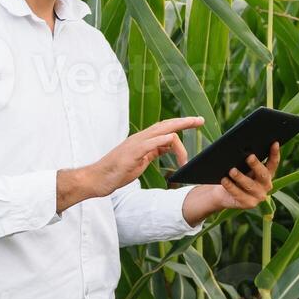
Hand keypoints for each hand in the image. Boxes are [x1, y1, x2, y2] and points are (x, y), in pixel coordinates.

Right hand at [77, 116, 204, 198]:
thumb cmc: (117, 171)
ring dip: (178, 134)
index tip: (195, 123)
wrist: (97, 179)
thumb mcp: (141, 161)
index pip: (165, 127)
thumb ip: (153, 152)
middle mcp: (140, 138)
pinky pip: (150, 143)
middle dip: (185, 121)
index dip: (180, 124)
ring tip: (189, 143)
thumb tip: (167, 146)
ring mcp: (136, 144)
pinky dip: (162, 140)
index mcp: (143, 140)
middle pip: (166, 125)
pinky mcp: (132, 153)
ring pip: (161, 131)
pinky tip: (172, 140)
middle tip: (201, 120)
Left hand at [183, 142, 280, 224]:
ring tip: (232, 170)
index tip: (274, 142)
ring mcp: (259, 196)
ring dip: (241, 177)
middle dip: (256, 165)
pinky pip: (239, 195)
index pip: (273, 163)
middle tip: (249, 157)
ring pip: (250, 185)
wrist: (225, 194)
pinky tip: (224, 180)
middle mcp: (266, 185)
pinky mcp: (249, 204)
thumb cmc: (235, 176)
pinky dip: (231, 187)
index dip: (275, 153)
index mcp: (268, 174)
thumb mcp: (242, 167)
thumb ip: (245, 160)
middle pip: (263, 174)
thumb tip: (242, 148)